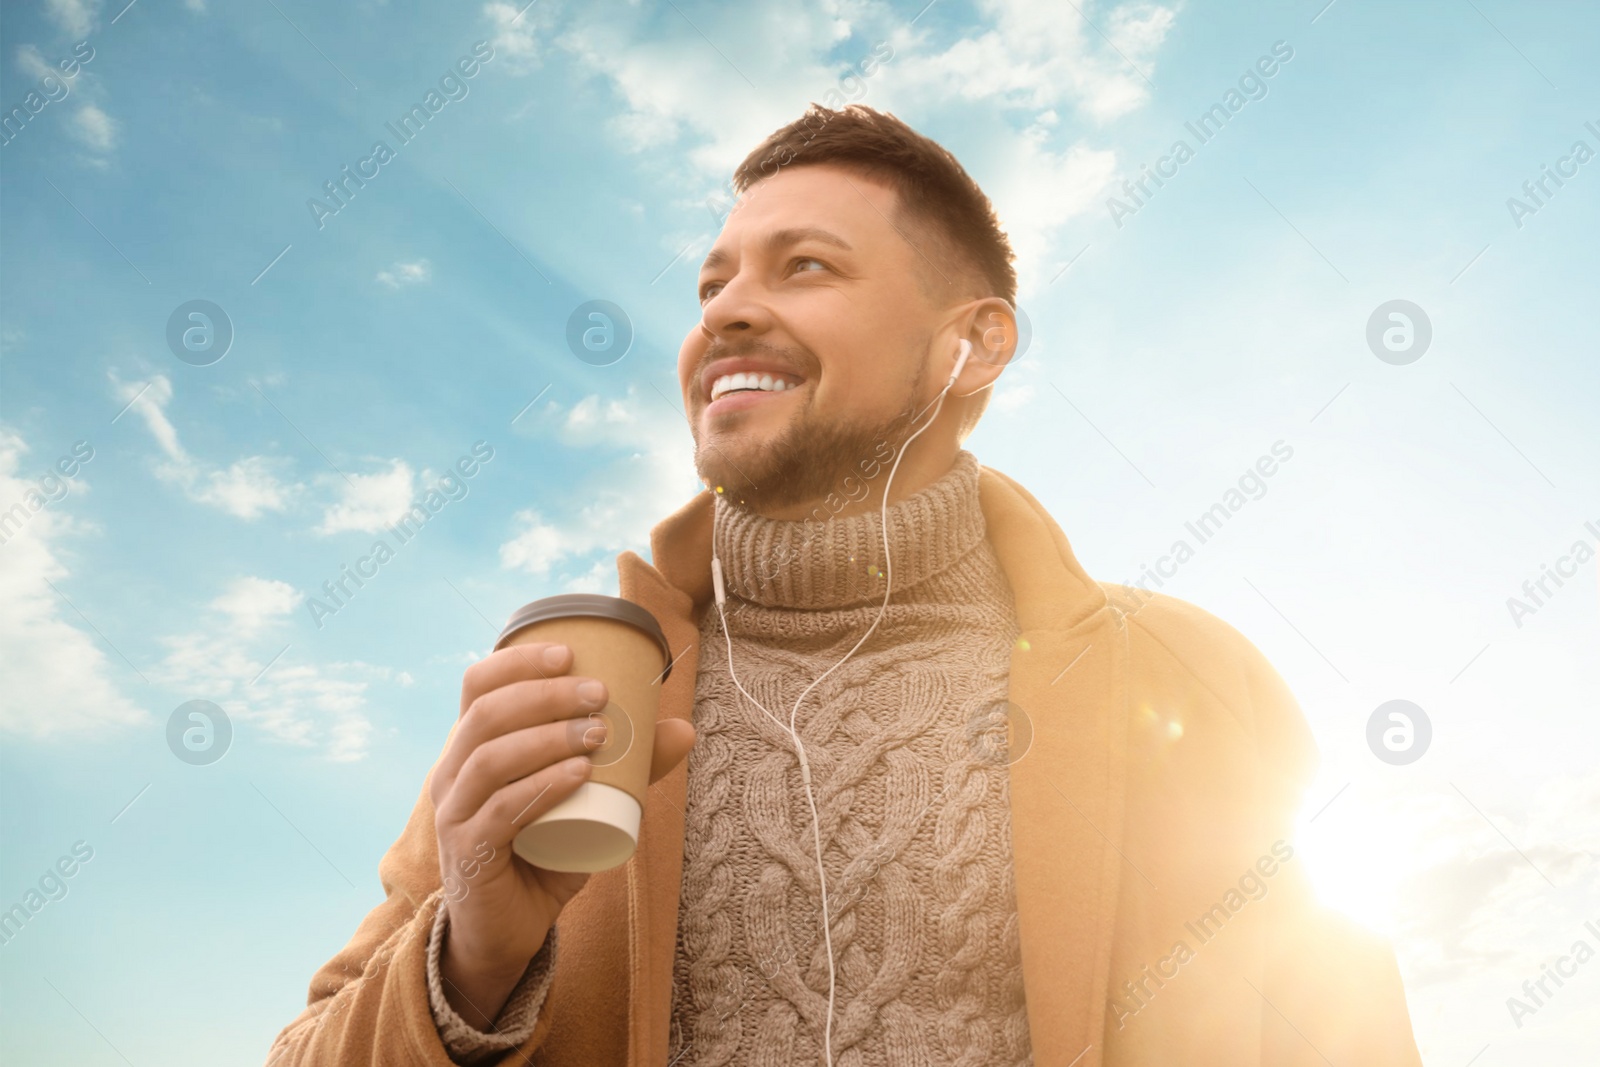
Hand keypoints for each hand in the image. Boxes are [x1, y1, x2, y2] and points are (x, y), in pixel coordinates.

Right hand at [429, 641, 694, 1024]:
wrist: (510, 928)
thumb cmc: (545, 852)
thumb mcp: (589, 803)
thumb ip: (629, 769)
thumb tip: (683, 729)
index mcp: (472, 747)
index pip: (477, 686)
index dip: (516, 662)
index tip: (568, 653)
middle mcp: (453, 773)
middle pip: (485, 714)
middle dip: (544, 695)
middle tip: (598, 694)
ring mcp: (454, 813)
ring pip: (489, 757)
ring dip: (546, 737)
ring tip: (596, 733)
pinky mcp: (468, 852)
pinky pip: (499, 811)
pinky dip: (541, 786)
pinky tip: (578, 774)